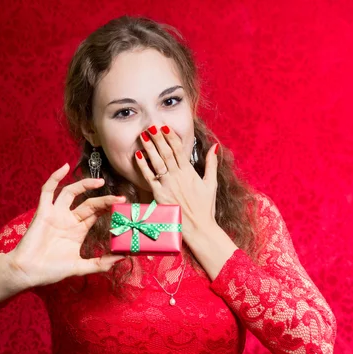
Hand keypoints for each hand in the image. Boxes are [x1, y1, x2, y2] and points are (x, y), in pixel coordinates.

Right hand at [3, 164, 126, 288]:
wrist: (27, 272)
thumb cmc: (51, 271)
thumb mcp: (80, 267)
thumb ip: (101, 264)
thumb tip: (122, 258)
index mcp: (78, 230)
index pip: (97, 214)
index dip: (109, 209)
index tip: (124, 207)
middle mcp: (68, 219)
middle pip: (89, 204)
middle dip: (104, 200)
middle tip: (120, 198)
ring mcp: (56, 214)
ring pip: (71, 192)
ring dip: (85, 185)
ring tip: (100, 182)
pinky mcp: (43, 211)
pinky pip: (47, 191)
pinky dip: (54, 177)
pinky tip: (64, 167)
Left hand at [135, 125, 219, 243]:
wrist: (199, 227)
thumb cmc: (205, 207)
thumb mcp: (211, 183)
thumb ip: (212, 164)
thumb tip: (214, 147)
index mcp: (189, 172)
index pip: (178, 150)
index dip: (171, 137)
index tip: (165, 127)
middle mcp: (177, 176)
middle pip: (166, 153)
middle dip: (158, 138)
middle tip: (151, 126)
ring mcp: (167, 185)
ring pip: (157, 162)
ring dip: (149, 148)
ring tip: (143, 136)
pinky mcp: (159, 194)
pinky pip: (149, 177)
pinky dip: (143, 166)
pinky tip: (137, 155)